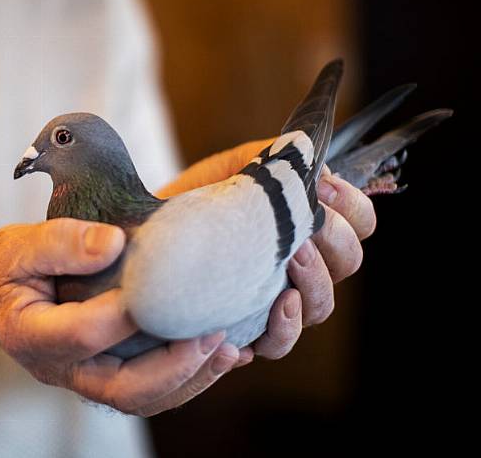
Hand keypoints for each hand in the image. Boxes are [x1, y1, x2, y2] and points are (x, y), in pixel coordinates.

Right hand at [0, 218, 239, 415]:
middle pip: (121, 388)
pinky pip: (145, 391)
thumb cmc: (5, 265)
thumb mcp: (20, 244)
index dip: (123, 316)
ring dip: (187, 379)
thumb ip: (61, 243)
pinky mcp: (101, 373)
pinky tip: (213, 353)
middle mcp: (56, 367)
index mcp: (29, 334)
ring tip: (226, 350)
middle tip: (213, 334)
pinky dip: (183, 378)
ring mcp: (80, 377)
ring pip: (139, 399)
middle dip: (173, 366)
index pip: (81, 334)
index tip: (165, 287)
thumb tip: (115, 244)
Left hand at [155, 137, 376, 366]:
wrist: (146, 233)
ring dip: (313, 282)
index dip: (352, 207)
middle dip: (334, 241)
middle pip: (349, 262)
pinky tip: (270, 309)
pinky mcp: (245, 328)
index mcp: (305, 225)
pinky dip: (280, 331)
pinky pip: (278, 343)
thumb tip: (310, 163)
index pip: (359, 221)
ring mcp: (276, 299)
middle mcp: (300, 265)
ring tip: (287, 259)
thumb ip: (271, 161)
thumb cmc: (192, 199)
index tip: (323, 189)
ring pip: (320, 306)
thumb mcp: (231, 168)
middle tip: (303, 228)